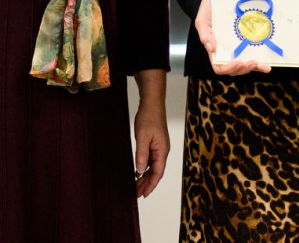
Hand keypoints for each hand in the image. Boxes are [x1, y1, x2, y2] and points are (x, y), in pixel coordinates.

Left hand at [133, 70, 169, 197]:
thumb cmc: (149, 118)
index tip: (143, 194)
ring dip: (144, 177)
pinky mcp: (154, 143)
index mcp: (162, 151)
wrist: (152, 104)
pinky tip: (137, 172)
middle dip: (147, 184)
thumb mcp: (143, 137)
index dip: (151, 185)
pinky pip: (150, 160)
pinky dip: (144, 168)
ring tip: (136, 186)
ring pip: (152, 167)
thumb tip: (139, 171)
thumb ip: (141, 155)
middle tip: (136, 194)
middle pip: (156, 172)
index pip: (158, 173)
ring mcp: (159, 147)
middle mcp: (162, 151)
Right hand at [195, 0, 270, 75]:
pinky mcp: (244, 43)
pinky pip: (251, 56)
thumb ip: (205, 35)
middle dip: (244, 69)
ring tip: (264, 66)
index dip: (229, 69)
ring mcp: (236, 49)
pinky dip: (259, 64)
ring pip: (245, 66)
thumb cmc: (207, 11)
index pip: (220, 67)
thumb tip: (211, 49)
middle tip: (253, 62)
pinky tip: (267, 66)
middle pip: (235, 69)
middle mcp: (226, 53)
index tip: (238, 63)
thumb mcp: (202, 21)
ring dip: (254, 68)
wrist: (215, 0)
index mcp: (214, 51)